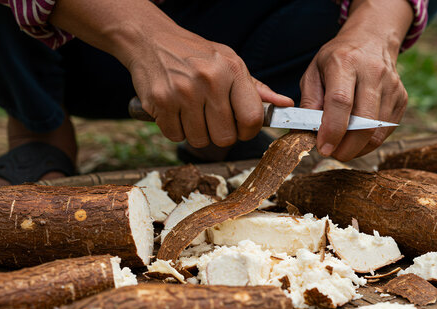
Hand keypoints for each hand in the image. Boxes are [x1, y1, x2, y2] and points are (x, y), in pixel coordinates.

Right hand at [49, 0, 291, 147]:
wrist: (151, 39)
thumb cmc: (196, 55)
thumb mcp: (230, 62)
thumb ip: (257, 89)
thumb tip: (285, 105)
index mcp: (233, 70)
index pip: (252, 119)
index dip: (248, 132)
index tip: (240, 128)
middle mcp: (210, 80)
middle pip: (225, 137)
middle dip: (219, 134)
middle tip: (211, 119)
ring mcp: (183, 91)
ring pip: (199, 140)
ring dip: (196, 133)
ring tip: (191, 112)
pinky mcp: (160, 101)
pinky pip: (175, 137)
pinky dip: (175, 130)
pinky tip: (174, 111)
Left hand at [300, 0, 412, 160]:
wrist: (371, 40)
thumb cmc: (337, 59)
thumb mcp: (314, 72)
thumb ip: (308, 102)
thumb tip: (304, 134)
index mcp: (345, 62)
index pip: (341, 101)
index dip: (332, 130)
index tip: (322, 148)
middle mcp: (373, 72)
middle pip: (364, 122)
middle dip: (346, 147)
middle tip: (331, 153)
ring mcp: (391, 86)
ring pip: (377, 131)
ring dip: (357, 148)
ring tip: (341, 147)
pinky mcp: (401, 98)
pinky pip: (386, 131)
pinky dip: (369, 142)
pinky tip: (356, 138)